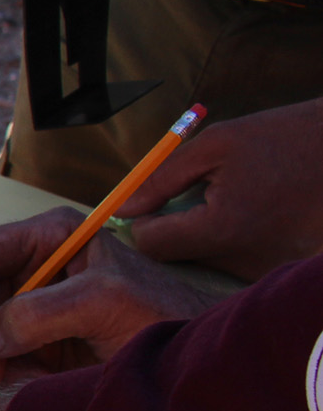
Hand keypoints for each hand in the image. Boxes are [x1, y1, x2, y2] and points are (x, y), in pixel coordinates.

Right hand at [0, 207, 222, 384]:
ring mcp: (37, 306)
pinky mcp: (40, 341)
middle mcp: (37, 267)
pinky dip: (9, 375)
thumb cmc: (162, 316)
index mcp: (50, 238)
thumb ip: (39, 314)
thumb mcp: (103, 304)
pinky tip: (36, 382)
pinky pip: (0, 358)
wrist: (194, 358)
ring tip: (23, 379)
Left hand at [116, 98, 322, 278]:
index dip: (143, 222)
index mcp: (223, 229)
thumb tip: (123, 209)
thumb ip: (162, 178)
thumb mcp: (218, 144)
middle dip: (177, 227)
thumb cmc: (288, 138)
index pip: (152, 245)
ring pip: (208, 261)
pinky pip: (240, 263)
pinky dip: (239, 240)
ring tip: (244, 198)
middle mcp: (245, 262)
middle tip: (201, 194)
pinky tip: (261, 213)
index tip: (153, 202)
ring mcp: (268, 272)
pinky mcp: (283, 272)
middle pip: (178, 258)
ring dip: (210, 234)